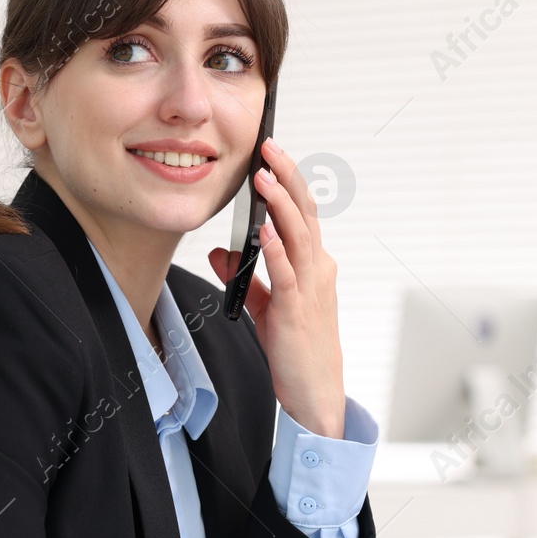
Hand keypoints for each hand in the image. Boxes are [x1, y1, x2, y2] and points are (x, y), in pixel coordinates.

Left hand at [208, 138, 345, 438]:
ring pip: (299, 236)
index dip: (288, 181)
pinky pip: (287, 275)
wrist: (316, 390)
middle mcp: (317, 270)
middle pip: (304, 213)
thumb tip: (219, 252)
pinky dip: (276, 250)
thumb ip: (245, 276)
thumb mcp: (265, 305)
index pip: (302, 213)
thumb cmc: (297, 348)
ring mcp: (309, 290)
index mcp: (313, 265)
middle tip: (269, 147)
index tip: (271, 154)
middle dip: (287, 178)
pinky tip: (264, 232)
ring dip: (281, 205)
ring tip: (265, 178)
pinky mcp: (295, 312)